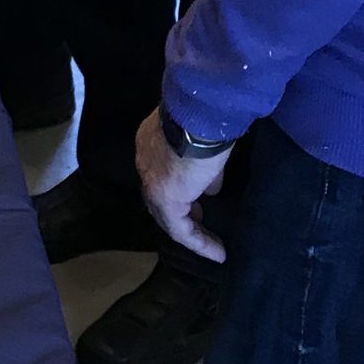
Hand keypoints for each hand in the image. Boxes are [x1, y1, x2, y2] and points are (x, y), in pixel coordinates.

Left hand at [135, 110, 231, 263]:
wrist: (201, 111)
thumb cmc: (207, 117)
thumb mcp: (205, 141)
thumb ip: (204, 166)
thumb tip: (211, 187)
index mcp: (151, 141)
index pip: (160, 171)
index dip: (179, 186)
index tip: (199, 197)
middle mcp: (145, 161)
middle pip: (158, 195)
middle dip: (179, 210)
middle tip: (199, 221)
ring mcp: (152, 181)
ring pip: (166, 215)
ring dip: (189, 229)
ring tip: (209, 244)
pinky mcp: (166, 199)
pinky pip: (179, 229)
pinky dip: (199, 242)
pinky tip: (217, 252)